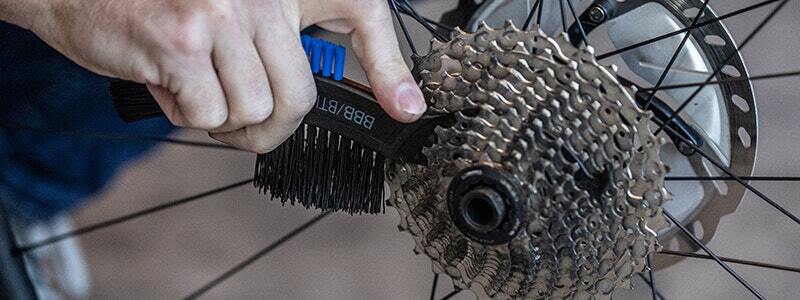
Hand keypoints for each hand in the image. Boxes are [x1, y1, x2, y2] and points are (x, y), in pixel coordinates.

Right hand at [2, 0, 426, 152]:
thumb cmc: (156, 4)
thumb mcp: (228, 10)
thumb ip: (270, 46)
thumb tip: (298, 104)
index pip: (361, 12)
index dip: (390, 66)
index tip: (407, 107)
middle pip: (299, 96)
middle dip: (271, 127)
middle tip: (242, 122)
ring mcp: (223, 14)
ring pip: (255, 110)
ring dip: (222, 117)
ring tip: (192, 84)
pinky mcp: (183, 42)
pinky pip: (209, 115)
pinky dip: (186, 113)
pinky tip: (166, 80)